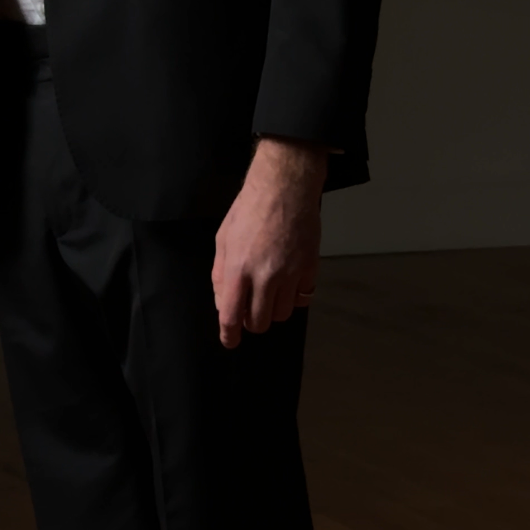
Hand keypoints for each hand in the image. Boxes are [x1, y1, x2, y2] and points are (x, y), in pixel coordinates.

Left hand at [211, 139, 326, 349]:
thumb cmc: (250, 209)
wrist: (285, 188)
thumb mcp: (224, 238)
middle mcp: (264, 276)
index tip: (231, 341)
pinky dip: (295, 296)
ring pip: (283, 314)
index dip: (230, 334)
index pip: (232, 315)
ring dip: (274, 309)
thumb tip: (223, 303)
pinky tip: (289, 281)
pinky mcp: (310, 268)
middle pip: (260, 322)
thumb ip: (220, 274)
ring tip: (270, 290)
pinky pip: (303, 298)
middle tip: (251, 309)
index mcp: (238, 268)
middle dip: (253, 321)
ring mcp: (290, 274)